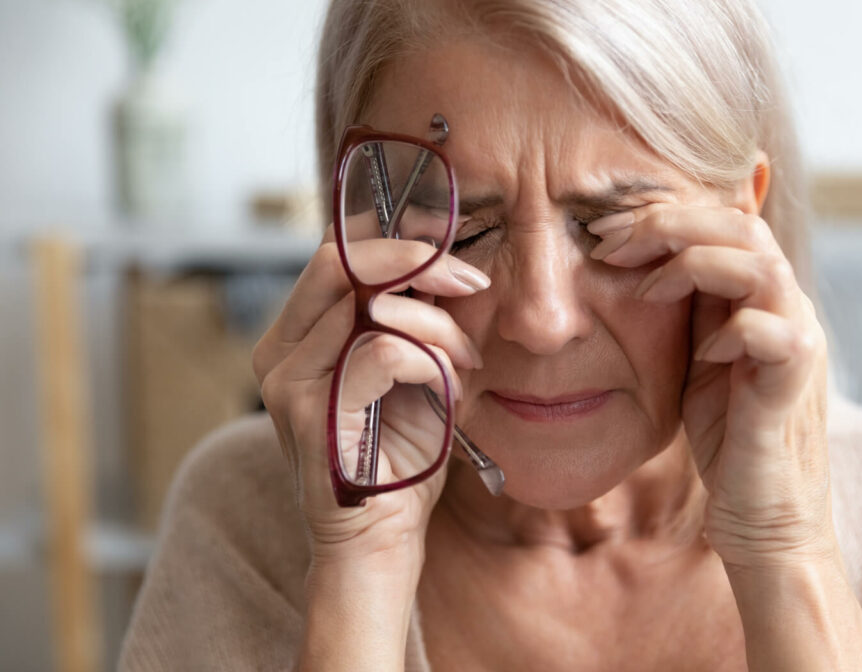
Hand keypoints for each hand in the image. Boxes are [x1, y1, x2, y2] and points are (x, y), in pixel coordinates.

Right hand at [252, 222, 488, 564]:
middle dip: (418, 262)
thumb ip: (414, 319)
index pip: (335, 254)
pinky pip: (384, 352)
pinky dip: (431, 362)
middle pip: (340, 261)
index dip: (396, 240)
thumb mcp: (413, 372)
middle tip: (470, 283)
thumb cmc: (399, 457)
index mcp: (298, 337)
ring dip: (437, 326)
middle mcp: (279, 352)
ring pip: (370, 305)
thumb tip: (445, 262)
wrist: (380, 542)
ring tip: (464, 361)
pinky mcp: (310, 413)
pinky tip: (448, 388)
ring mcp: (288, 382)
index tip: (452, 254)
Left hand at [589, 203, 832, 568]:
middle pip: (742, 226)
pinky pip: (771, 333)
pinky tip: (702, 352)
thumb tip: (638, 259)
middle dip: (668, 224)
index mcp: (763, 296)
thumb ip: (688, 307)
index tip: (604, 231)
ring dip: (693, 264)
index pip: (724, 221)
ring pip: (760, 265)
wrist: (764, 513)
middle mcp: (788, 308)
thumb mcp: (696, 356)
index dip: (664, 215)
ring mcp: (797, 343)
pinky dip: (730, 330)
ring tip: (644, 289)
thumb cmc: (728, 434)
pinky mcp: (793, 385)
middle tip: (610, 243)